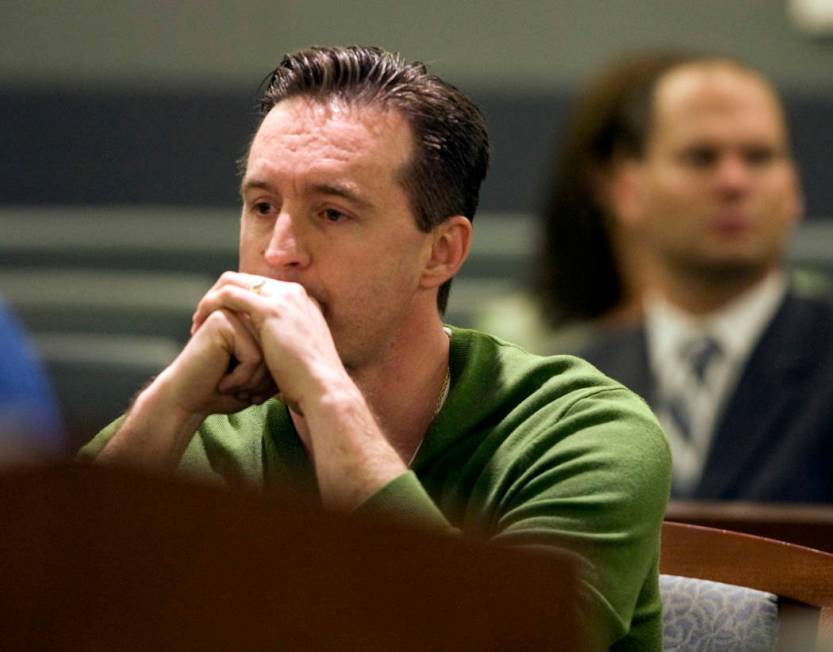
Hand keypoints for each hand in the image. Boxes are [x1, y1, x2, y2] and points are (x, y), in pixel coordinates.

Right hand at [165, 307, 276, 419]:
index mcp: (257, 321)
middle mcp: (247, 313)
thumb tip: (306, 361)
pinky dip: (242, 379)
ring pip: (269, 353)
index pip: (284, 348)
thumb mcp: (261, 375)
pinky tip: (223, 383)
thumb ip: (280, 359)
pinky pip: (254, 357)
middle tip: (243, 393)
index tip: (254, 392)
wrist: (189, 402)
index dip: (271, 377)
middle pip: (279, 349)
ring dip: (253, 381)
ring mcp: (235, 313)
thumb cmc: (225, 393)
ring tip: (232, 387)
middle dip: (263, 379)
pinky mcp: (223, 321)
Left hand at [191, 272, 344, 413]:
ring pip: (233, 282)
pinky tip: (199, 323)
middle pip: (244, 280)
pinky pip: (229, 295)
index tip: (219, 322)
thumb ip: (285, 344)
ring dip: (210, 300)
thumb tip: (271, 354)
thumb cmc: (309, 384)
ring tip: (196, 323)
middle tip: (201, 320)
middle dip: (219, 296)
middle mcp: (293, 292)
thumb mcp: (299, 356)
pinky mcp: (271, 309)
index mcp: (301, 301)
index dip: (235, 302)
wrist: (323, 390)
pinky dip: (210, 305)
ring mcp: (284, 298)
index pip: (259, 288)